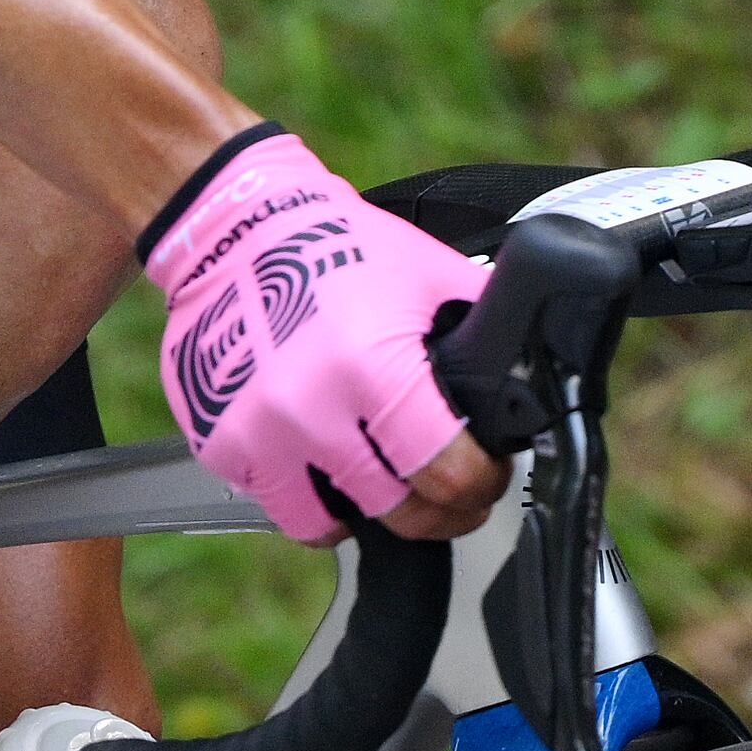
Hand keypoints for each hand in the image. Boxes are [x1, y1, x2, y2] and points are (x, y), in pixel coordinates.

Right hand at [142, 129, 506, 543]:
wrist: (231, 225)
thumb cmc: (333, 242)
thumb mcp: (428, 271)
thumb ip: (483, 320)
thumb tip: (535, 363)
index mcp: (373, 368)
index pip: (448, 474)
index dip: (480, 484)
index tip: (484, 477)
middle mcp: (311, 410)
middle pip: (397, 513)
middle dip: (434, 508)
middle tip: (442, 489)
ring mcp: (257, 433)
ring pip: (327, 525)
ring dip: (360, 507)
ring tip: (375, 474)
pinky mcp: (216, 441)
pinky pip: (272, 500)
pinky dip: (298, 485)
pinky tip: (313, 447)